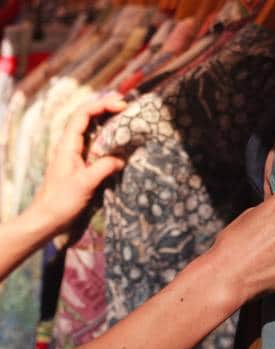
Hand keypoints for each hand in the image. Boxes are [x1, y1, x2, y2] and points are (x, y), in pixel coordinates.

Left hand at [29, 94, 127, 235]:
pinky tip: (121, 144)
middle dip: (106, 110)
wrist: (47, 220)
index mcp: (68, 145)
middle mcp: (71, 146)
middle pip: (88, 119)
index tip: (121, 105)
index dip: (101, 105)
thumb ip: (104, 167)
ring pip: (93, 133)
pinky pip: (97, 148)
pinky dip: (109, 141)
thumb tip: (121, 158)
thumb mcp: (85, 183)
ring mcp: (76, 156)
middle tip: (128, 107)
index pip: (83, 115)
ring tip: (127, 120)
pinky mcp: (82, 167)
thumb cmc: (61, 201)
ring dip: (109, 124)